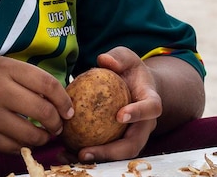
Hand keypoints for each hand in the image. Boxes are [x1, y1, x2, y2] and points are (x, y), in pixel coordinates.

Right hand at [0, 55, 71, 153]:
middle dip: (57, 123)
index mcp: (5, 68)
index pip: (47, 85)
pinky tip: (25, 141)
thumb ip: (23, 75)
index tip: (68, 109)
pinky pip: (13, 147)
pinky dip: (24, 146)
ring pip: (31, 135)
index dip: (64, 100)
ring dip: (44, 138)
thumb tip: (56, 94)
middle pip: (43, 112)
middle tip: (58, 125)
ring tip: (45, 135)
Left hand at [72, 47, 159, 161]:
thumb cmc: (131, 71)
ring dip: (97, 158)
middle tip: (86, 152)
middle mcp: (144, 124)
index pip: (150, 109)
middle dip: (111, 152)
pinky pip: (105, 150)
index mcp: (150, 101)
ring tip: (74, 157)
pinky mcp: (118, 141)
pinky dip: (88, 153)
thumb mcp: (127, 58)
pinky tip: (66, 153)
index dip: (139, 114)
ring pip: (119, 153)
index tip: (121, 115)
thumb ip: (118, 57)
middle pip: (133, 144)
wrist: (137, 86)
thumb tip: (105, 60)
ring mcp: (132, 136)